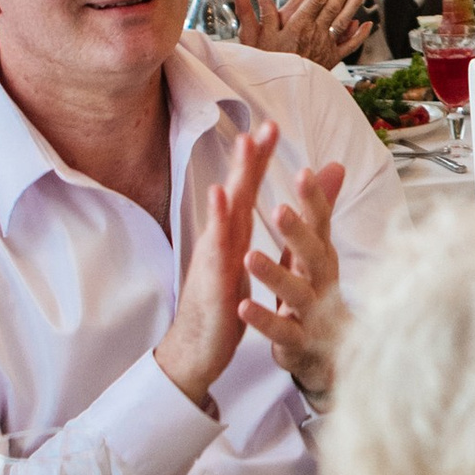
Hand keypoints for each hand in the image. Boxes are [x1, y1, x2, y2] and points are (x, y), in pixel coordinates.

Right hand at [158, 118, 278, 411]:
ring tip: (241, 148)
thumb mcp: (251, 262)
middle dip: (248, 159)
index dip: (259, 160)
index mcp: (234, 235)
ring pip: (225, 214)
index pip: (248, 191)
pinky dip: (219, 225)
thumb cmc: (222, 302)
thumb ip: (261, 237)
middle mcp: (222, 240)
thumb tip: (278, 212)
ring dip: (234, 179)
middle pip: (236, 192)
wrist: (196, 349)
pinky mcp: (211, 282)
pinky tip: (221, 202)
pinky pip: (215, 251)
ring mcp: (213, 258)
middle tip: (260, 125)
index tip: (272, 125)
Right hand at [233, 0, 370, 65]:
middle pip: (332, 5)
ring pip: (343, 20)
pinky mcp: (332, 59)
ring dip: (353, 2)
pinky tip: (366, 24)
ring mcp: (325, 45)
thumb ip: (253, 16)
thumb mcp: (254, 40)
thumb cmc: (268, 65)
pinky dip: (359, 35)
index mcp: (297, 26)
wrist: (281, 92)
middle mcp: (314, 33)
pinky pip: (349, 46)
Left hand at [241, 158, 346, 398]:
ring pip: (296, 292)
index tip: (303, 172)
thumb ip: (321, 210)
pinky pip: (280, 329)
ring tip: (249, 256)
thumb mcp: (317, 249)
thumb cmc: (317, 289)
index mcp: (323, 256)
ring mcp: (311, 312)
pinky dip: (263, 319)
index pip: (322, 223)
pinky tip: (243, 305)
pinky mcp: (296, 340)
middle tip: (280, 209)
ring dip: (274, 275)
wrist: (330, 351)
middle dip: (298, 232)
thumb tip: (335, 165)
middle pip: (313, 254)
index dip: (315, 200)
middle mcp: (322, 281)